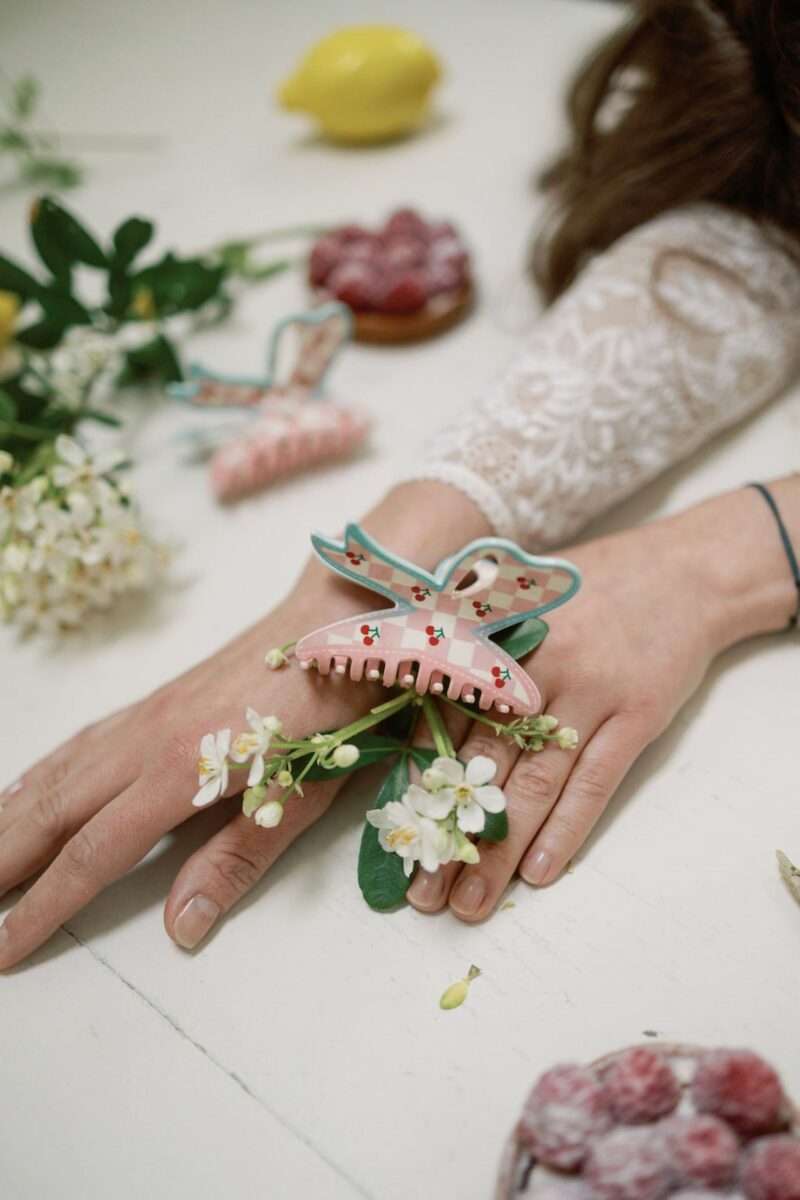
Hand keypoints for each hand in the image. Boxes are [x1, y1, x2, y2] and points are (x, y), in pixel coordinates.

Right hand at [0, 584, 385, 966]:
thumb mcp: (302, 794)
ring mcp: (147, 716)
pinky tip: (22, 787)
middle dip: (0, 861)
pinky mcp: (156, 701)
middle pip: (51, 810)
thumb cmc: (333, 706)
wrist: (335, 619)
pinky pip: (79, 743)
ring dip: (7, 818)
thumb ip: (238, 858)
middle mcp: (147, 740)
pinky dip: (38, 772)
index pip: (92, 854)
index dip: (43, 907)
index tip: (4, 947)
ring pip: (56, 772)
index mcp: (182, 771)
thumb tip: (182, 924)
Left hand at [406, 484, 797, 920]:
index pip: (439, 727)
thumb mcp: (517, 595)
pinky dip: (568, 828)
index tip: (396, 838)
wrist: (684, 570)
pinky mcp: (635, 713)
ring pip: (532, 784)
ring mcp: (587, 691)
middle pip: (479, 766)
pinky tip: (541, 872)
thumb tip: (412, 703)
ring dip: (499, 851)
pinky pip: (595, 781)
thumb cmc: (590, 587)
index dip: (415, 787)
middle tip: (421, 894)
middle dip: (448, 835)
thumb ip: (467, 645)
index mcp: (495, 640)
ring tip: (469, 904)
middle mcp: (533, 668)